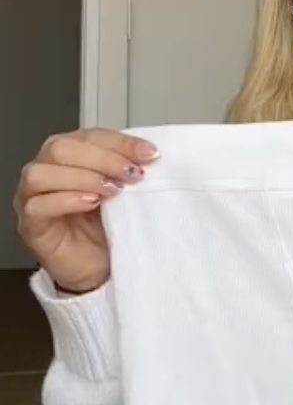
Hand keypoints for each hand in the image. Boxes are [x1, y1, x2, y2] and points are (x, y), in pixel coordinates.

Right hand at [13, 129, 158, 293]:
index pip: (89, 136)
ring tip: (113, 191)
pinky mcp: (31, 225)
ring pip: (41, 173)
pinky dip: (67, 200)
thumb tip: (149, 155)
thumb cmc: (108, 229)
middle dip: (104, 158)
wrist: (100, 268)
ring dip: (83, 177)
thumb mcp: (124, 193)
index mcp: (70, 156)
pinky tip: (92, 203)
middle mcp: (47, 171)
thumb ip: (128, 171)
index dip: (120, 142)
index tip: (149, 154)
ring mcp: (32, 197)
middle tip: (133, 174)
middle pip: (62, 148)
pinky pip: (38, 205)